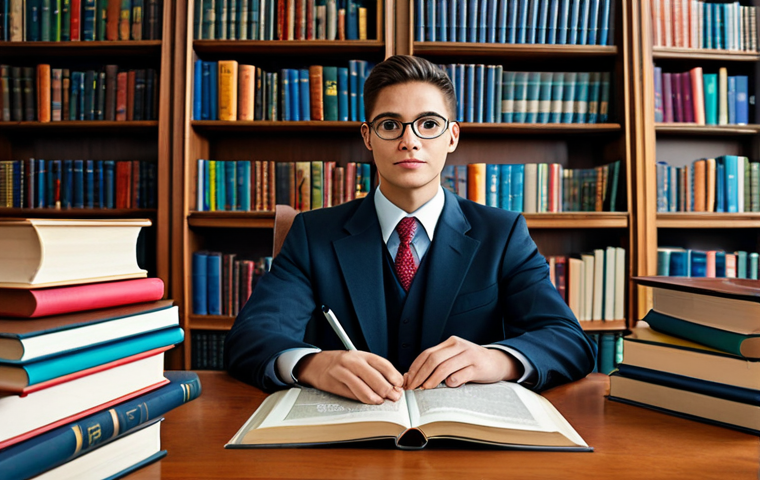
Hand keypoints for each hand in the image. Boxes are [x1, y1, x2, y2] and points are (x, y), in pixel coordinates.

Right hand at [294, 351, 404, 404]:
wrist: (317, 364)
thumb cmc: (342, 364)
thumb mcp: (360, 361)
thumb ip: (375, 371)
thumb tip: (393, 385)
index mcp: (362, 354)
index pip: (382, 364)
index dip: (394, 376)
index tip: (400, 385)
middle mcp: (352, 361)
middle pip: (374, 377)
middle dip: (387, 390)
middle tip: (394, 397)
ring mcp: (342, 372)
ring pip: (362, 387)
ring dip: (375, 397)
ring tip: (381, 401)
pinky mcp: (334, 383)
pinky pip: (351, 394)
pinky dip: (362, 399)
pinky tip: (369, 401)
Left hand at [404, 336, 523, 389]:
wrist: (498, 362)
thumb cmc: (472, 363)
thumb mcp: (455, 358)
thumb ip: (438, 363)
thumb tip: (413, 377)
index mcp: (451, 343)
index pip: (427, 353)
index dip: (415, 367)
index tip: (408, 380)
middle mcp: (459, 346)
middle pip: (433, 359)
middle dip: (420, 375)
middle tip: (413, 387)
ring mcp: (469, 355)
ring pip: (445, 367)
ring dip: (432, 380)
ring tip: (425, 389)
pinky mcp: (478, 367)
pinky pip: (460, 375)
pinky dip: (451, 382)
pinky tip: (448, 386)